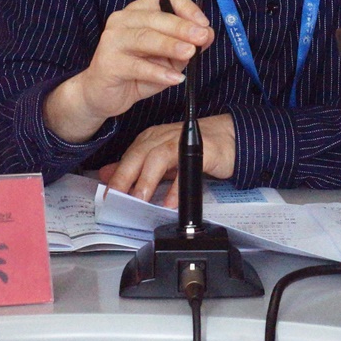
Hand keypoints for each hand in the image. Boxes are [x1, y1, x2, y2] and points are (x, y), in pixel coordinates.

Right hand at [44, 0, 214, 143]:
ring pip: (145, 38)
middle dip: (182, 27)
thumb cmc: (139, 71)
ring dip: (170, 45)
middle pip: (156, 17)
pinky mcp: (107, 63)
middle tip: (202, 37)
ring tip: (190, 53)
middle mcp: (123, 20)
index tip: (204, 24)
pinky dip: (157, 72)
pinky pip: (136, 66)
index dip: (186, 6)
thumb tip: (208, 34)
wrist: (104, 94)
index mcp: (140, 12)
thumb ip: (188, 44)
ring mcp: (112, 40)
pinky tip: (174, 78)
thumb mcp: (170, 57)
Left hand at [100, 113, 235, 206]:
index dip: (116, 178)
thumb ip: (136, 167)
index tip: (106, 199)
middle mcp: (163, 137)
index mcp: (151, 139)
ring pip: (157, 158)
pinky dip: (177, 187)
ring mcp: (182, 141)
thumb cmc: (197, 149)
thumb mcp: (162, 159)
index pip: (127, 158)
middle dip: (124, 180)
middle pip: (138, 156)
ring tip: (140, 202)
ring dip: (146, 181)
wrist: (233, 138)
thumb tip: (107, 175)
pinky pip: (186, 169)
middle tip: (116, 201)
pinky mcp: (203, 150)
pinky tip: (171, 203)